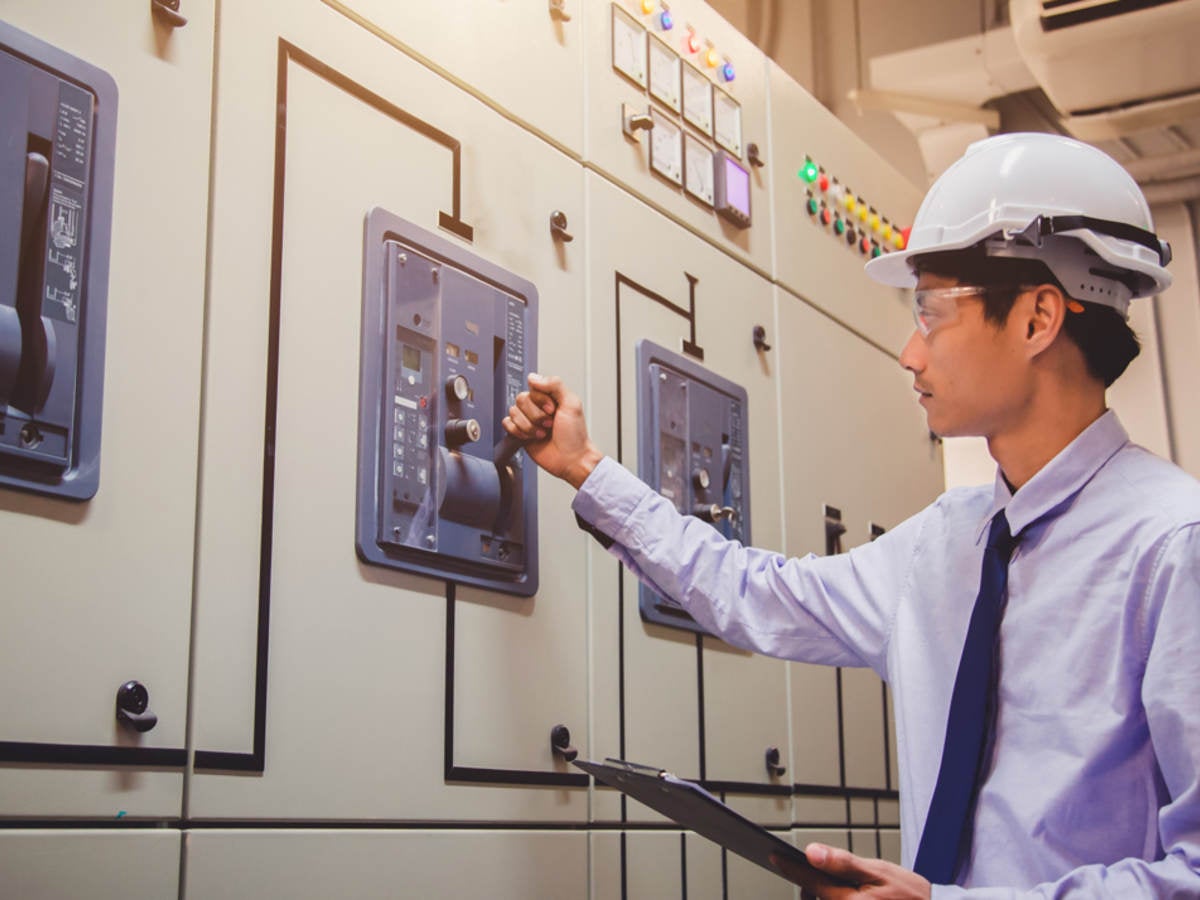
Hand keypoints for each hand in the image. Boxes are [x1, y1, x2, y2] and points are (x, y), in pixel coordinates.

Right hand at [502, 373, 603, 488]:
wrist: (570, 459)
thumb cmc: (575, 436)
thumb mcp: (572, 403)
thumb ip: (555, 384)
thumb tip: (534, 377)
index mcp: (550, 397)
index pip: (533, 387)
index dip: (541, 400)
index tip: (552, 410)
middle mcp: (537, 407)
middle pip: (521, 399)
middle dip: (535, 415)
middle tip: (549, 424)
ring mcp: (528, 420)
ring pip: (513, 412)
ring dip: (529, 425)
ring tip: (542, 433)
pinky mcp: (520, 433)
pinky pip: (507, 424)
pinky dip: (518, 431)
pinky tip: (531, 437)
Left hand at [770, 844, 930, 899]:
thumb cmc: (910, 894)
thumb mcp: (878, 871)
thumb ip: (843, 863)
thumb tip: (812, 852)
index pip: (811, 882)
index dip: (791, 867)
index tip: (774, 856)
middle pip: (814, 899)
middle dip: (807, 884)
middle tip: (806, 867)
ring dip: (821, 895)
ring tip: (822, 879)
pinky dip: (832, 899)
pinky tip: (840, 891)